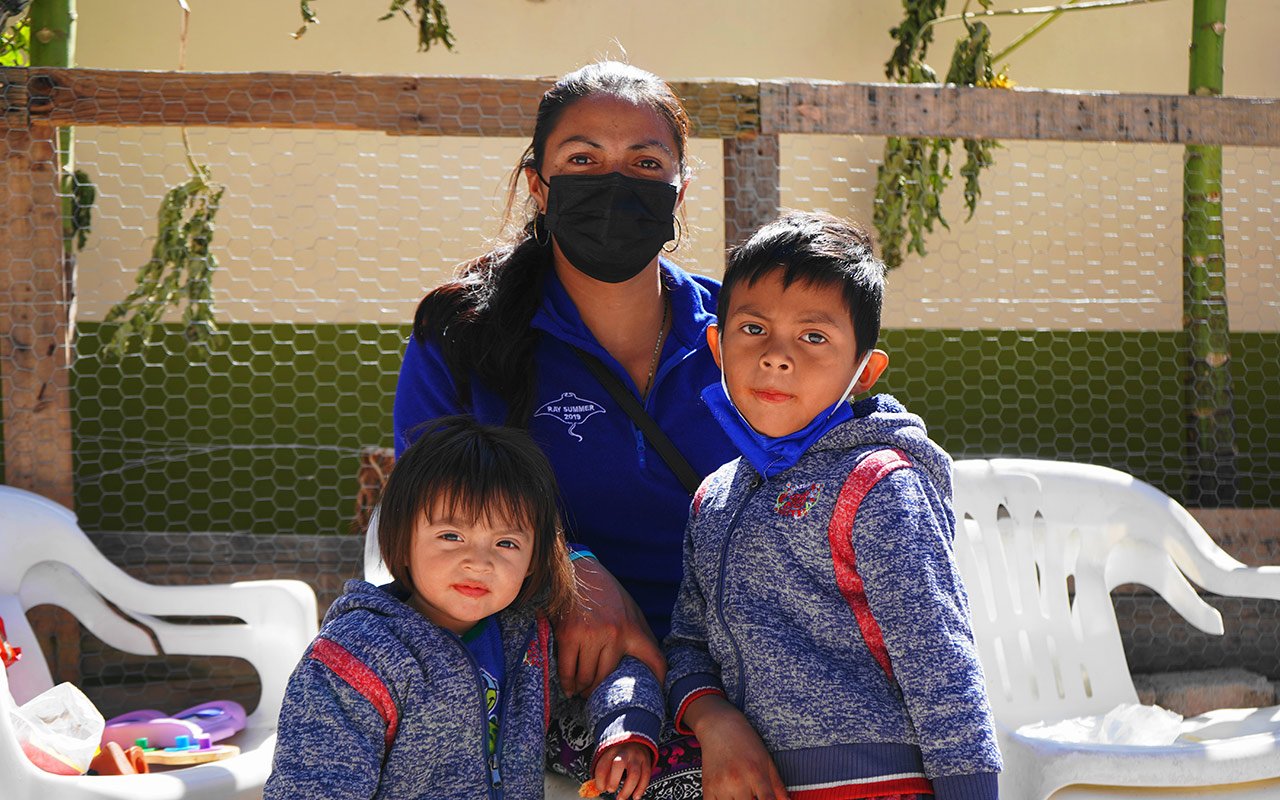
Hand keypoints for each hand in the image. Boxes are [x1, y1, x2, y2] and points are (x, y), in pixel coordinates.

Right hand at [553, 558, 666, 695]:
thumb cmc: (605, 593)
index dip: (659, 680)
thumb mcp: (630, 610)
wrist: (578, 571)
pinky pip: (568, 670)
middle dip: (600, 690)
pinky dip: (567, 682)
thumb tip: (647, 663)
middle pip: (608, 678)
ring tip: (581, 691)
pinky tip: (569, 687)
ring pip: (587, 677)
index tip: (657, 693)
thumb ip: (637, 634)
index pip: (655, 660)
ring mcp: (591, 635)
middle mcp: (614, 634)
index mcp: (633, 628)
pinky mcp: (569, 635)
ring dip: (582, 688)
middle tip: (594, 694)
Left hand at [592, 741, 653, 799]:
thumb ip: (604, 771)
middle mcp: (624, 752)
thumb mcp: (609, 756)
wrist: (636, 739)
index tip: (600, 788)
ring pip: (634, 773)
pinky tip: (635, 796)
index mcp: (611, 750)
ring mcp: (637, 757)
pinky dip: (640, 789)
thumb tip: (599, 788)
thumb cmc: (619, 752)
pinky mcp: (646, 762)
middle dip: (614, 780)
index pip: (603, 765)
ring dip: (627, 789)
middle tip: (610, 790)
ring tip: (621, 798)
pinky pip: (645, 776)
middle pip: (619, 764)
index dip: (599, 780)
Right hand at [683, 695, 788, 799]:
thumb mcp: (766, 760)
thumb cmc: (745, 741)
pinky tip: (728, 798)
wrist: (719, 726)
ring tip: (740, 795)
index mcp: (756, 774)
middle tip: (752, 795)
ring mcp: (721, 785)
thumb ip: (777, 785)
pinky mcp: (708, 787)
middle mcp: (738, 781)